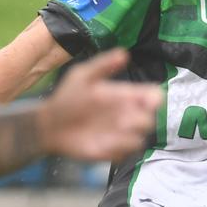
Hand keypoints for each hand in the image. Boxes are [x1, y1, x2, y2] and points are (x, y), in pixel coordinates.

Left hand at [42, 48, 162, 161]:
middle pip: (150, 120)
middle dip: (143, 119)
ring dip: (132, 134)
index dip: (155, 98)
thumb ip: (103, 65)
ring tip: (116, 128)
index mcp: (124, 96)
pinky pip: (126, 152)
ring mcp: (120, 134)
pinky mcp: (112, 151)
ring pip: (141, 138)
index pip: (152, 97)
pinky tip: (104, 143)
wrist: (50, 124)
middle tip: (125, 117)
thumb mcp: (82, 75)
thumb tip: (124, 53)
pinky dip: (120, 148)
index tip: (149, 100)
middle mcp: (126, 115)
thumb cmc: (67, 97)